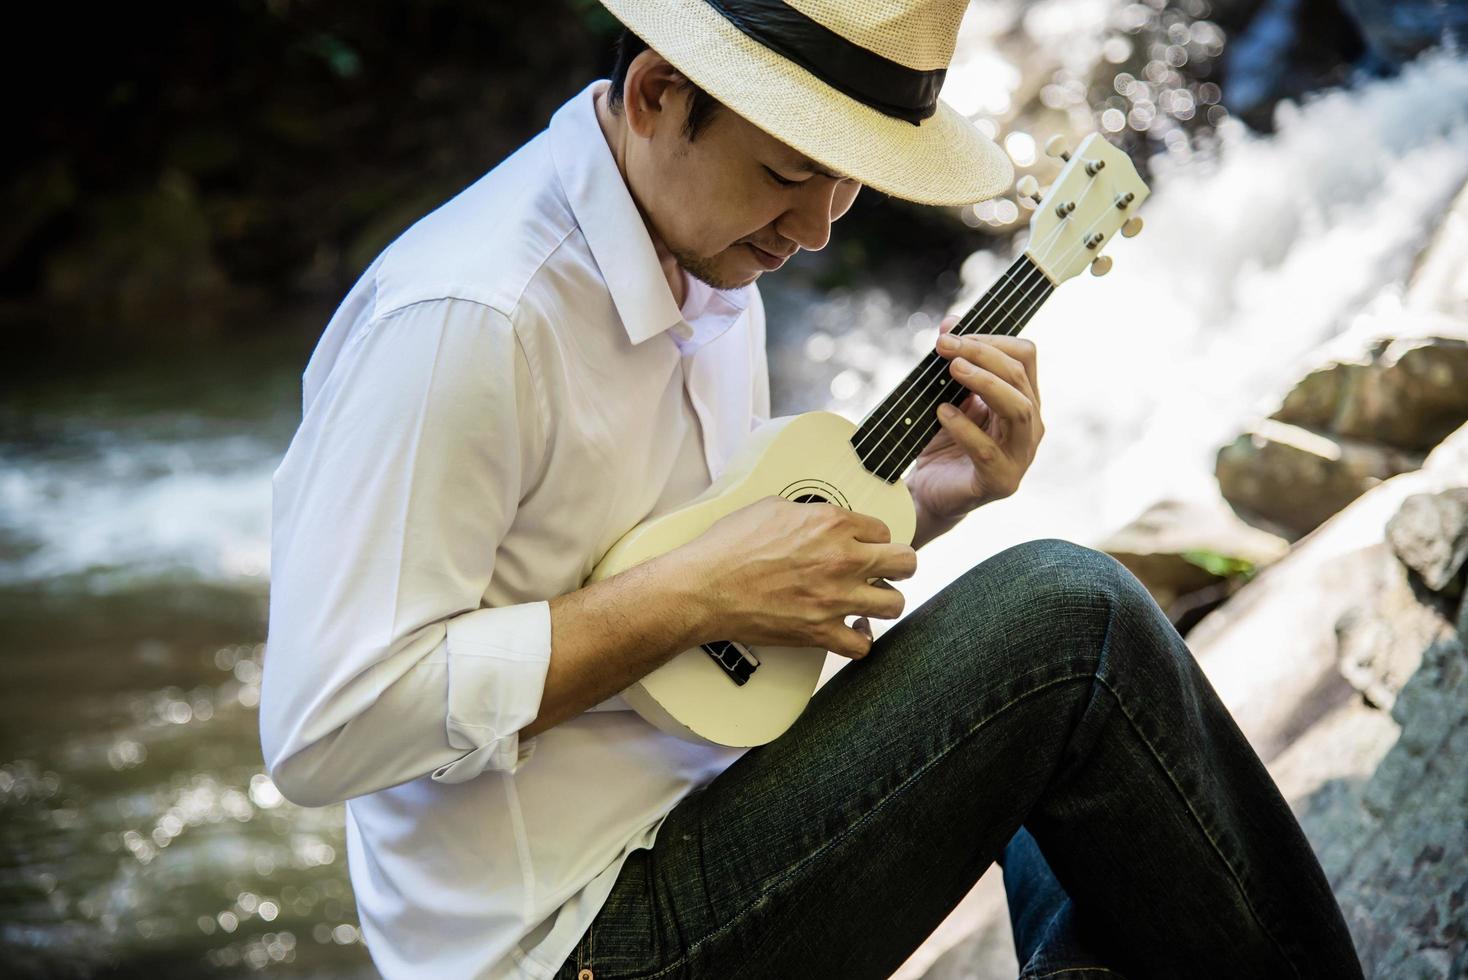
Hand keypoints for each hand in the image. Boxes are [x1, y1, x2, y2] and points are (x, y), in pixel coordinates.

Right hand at [673, 496, 916, 659]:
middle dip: (899, 566)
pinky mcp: (820, 631)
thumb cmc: (729, 546)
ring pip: (894, 604)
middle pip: (906, 562)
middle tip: (886, 571)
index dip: (874, 539)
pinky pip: (862, 645)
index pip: (882, 530)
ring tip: (870, 601)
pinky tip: (851, 631)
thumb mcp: (771, 508)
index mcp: (831, 523)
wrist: (704, 587)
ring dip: (884, 602)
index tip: (866, 546)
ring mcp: (834, 598)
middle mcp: (841, 559)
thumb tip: (819, 519)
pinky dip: (859, 640)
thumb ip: (808, 512)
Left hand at [907, 313, 1044, 525]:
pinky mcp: (1001, 481)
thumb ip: (953, 362)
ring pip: (1018, 409)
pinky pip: (987, 450)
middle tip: (946, 346)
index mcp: (1024, 399)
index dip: (992, 338)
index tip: (953, 333)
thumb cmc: (944, 442)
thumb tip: (950, 323)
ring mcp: (1020, 455)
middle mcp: (1030, 425)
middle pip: (1019, 378)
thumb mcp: (947, 395)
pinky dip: (964, 428)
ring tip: (953, 369)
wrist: (930, 492)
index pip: (1025, 356)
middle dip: (982, 354)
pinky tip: (942, 412)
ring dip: (985, 383)